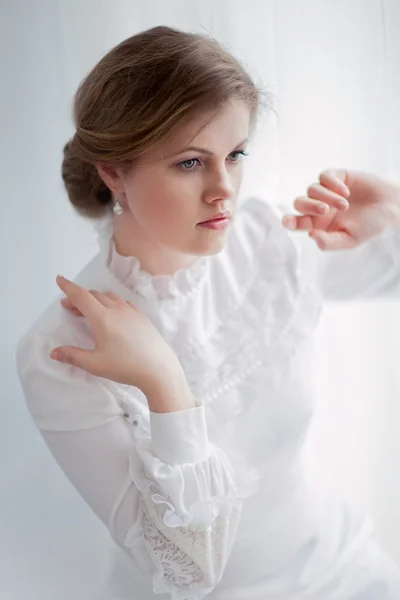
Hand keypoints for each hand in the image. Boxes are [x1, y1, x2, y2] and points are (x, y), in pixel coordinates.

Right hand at [50, 275, 184, 393]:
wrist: (159, 370)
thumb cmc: (127, 367)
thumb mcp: (94, 364)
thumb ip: (72, 356)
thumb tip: (55, 352)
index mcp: (103, 318)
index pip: (81, 296)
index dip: (68, 287)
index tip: (59, 279)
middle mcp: (117, 310)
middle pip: (94, 295)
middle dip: (79, 298)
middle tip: (69, 307)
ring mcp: (132, 312)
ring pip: (109, 297)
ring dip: (96, 299)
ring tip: (89, 311)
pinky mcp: (142, 318)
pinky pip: (123, 303)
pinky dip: (111, 303)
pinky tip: (112, 314)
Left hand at [282, 169, 399, 249]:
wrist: (392, 208)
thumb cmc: (370, 226)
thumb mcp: (350, 240)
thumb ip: (330, 242)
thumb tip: (311, 236)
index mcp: (318, 224)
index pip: (297, 222)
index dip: (289, 221)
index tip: (288, 220)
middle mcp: (319, 207)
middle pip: (300, 203)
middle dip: (308, 206)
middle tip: (324, 210)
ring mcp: (328, 191)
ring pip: (312, 189)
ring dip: (326, 196)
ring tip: (344, 204)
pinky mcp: (338, 177)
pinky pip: (325, 176)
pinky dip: (332, 183)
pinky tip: (346, 192)